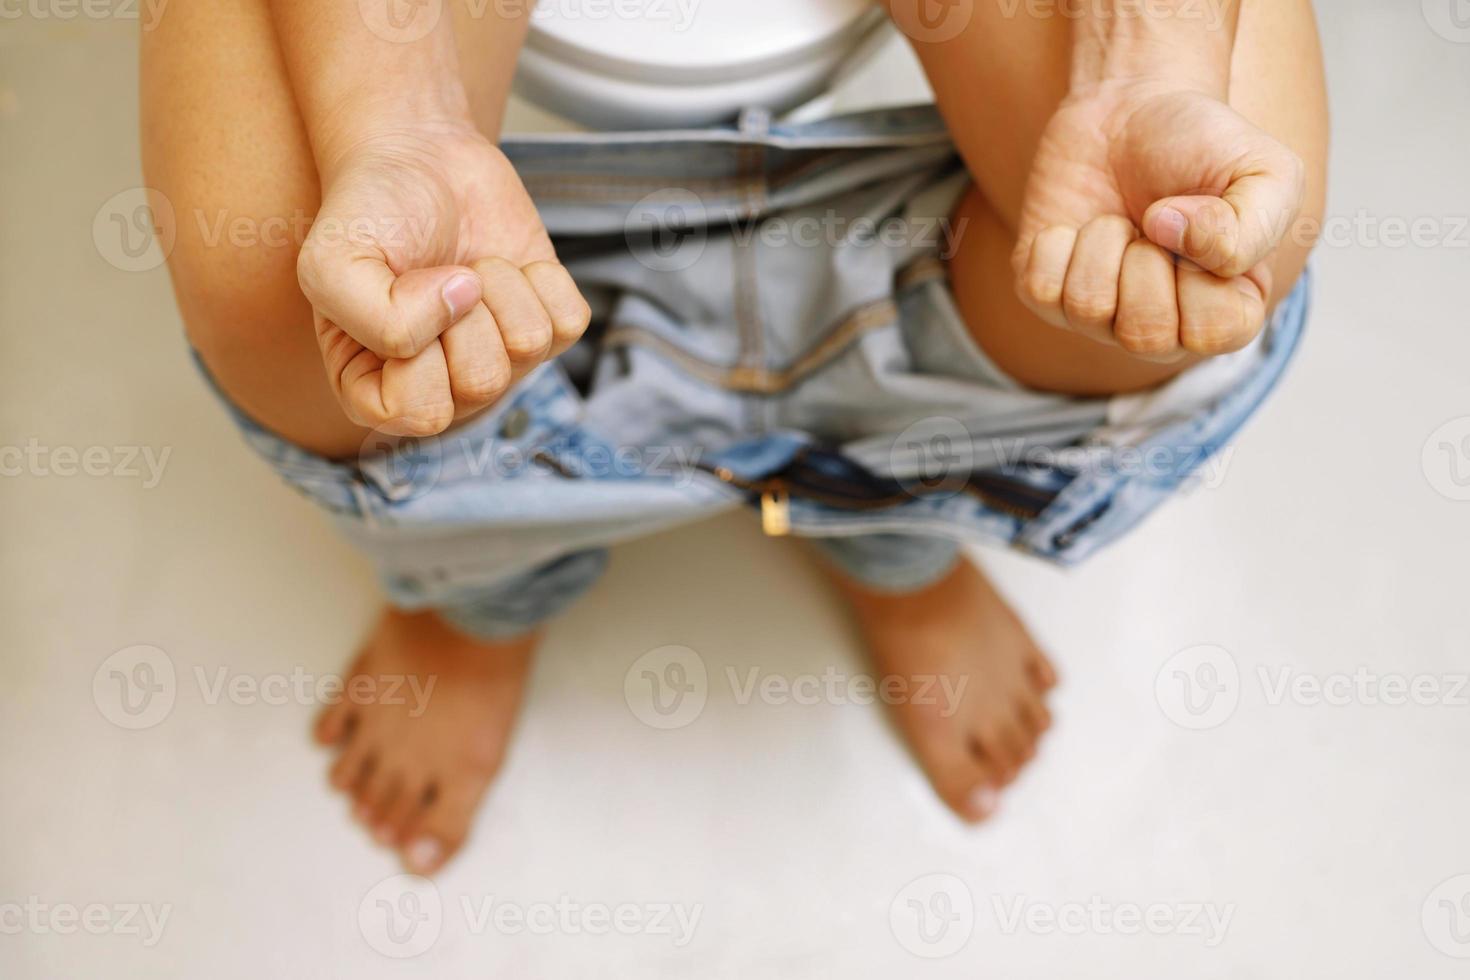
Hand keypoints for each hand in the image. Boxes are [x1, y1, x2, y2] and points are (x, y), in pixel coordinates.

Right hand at [298, 123, 589, 436]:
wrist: (421, 157)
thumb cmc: (370, 214)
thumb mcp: (332, 263)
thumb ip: (377, 318)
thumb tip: (461, 306)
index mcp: (377, 389)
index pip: (420, 413)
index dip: (416, 348)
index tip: (400, 291)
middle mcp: (443, 387)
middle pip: (482, 383)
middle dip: (464, 312)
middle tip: (439, 274)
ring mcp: (500, 360)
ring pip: (527, 348)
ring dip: (499, 288)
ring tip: (469, 267)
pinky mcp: (547, 325)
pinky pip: (569, 323)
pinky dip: (542, 278)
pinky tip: (508, 265)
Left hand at [1013, 80, 1304, 359]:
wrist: (1128, 110)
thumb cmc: (1201, 145)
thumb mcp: (1265, 171)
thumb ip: (1253, 225)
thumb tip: (1176, 237)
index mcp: (1227, 308)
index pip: (1214, 335)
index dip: (1203, 278)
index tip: (1198, 225)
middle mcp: (1164, 327)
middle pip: (1146, 336)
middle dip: (1145, 260)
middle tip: (1153, 220)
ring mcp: (1100, 317)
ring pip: (1088, 309)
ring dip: (1102, 242)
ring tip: (1118, 220)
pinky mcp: (1046, 293)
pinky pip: (1040, 290)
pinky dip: (1056, 242)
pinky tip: (1076, 225)